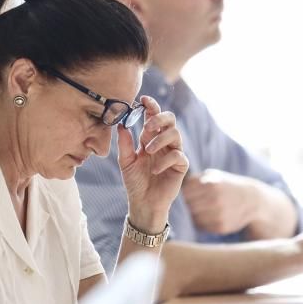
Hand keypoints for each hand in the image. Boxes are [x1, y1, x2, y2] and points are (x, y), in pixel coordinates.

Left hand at [118, 96, 188, 231]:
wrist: (143, 203)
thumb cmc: (135, 182)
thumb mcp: (125, 161)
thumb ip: (124, 143)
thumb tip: (121, 124)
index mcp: (150, 138)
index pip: (153, 116)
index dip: (151, 106)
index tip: (143, 100)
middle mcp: (163, 142)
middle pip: (170, 119)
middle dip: (159, 118)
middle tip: (147, 127)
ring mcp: (173, 153)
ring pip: (175, 134)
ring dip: (161, 139)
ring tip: (148, 151)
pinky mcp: (181, 166)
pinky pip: (178, 155)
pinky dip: (165, 160)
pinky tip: (155, 170)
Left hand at [181, 169, 259, 234]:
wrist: (252, 201)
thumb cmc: (226, 186)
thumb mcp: (213, 176)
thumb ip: (195, 179)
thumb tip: (176, 185)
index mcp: (211, 184)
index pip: (185, 192)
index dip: (185, 194)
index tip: (188, 194)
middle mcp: (215, 199)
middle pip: (188, 206)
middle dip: (188, 205)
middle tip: (192, 203)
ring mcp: (218, 214)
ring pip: (193, 217)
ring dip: (193, 214)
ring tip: (200, 209)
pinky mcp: (221, 227)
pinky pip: (201, 226)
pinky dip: (201, 222)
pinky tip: (207, 216)